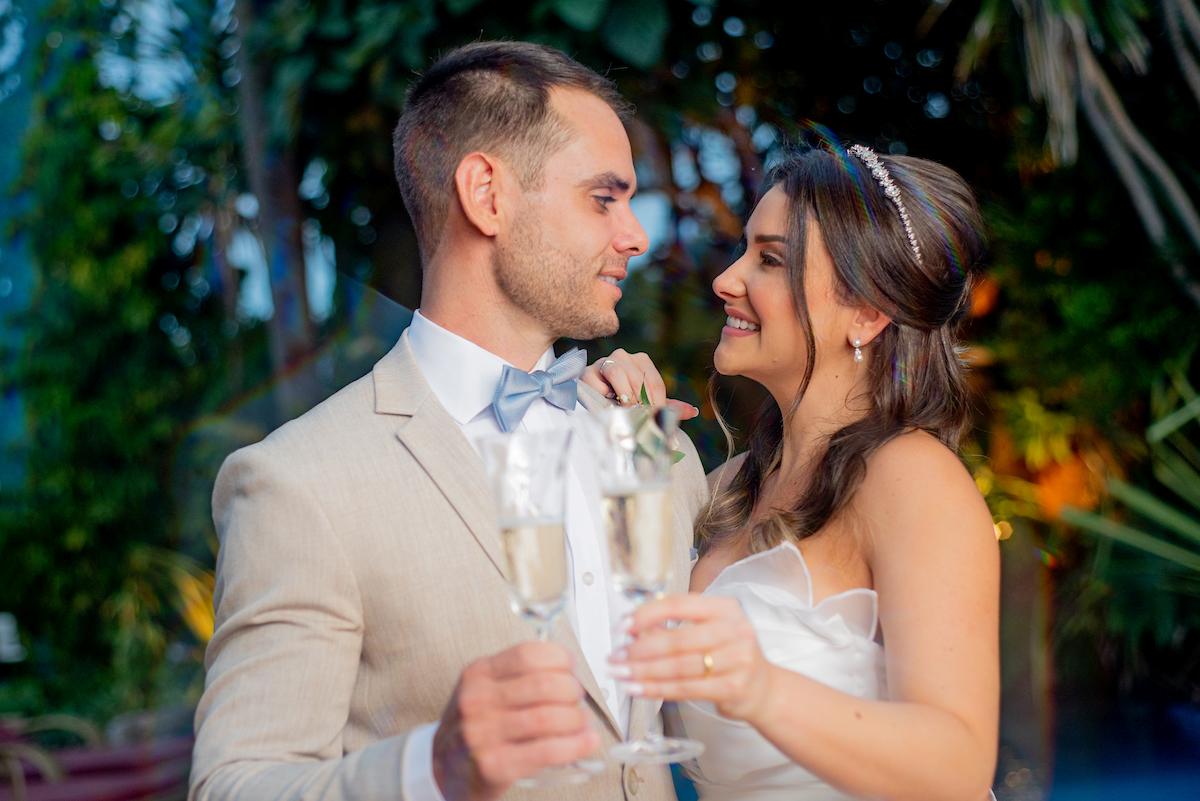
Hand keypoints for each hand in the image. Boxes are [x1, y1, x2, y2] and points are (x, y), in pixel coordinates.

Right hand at [432, 641, 600, 800]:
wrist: (444, 769)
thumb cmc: (475, 726)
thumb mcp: (485, 690)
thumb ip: (519, 677)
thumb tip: (571, 674)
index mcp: (478, 674)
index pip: (528, 654)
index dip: (559, 658)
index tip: (571, 668)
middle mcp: (476, 700)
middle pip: (543, 685)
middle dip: (572, 691)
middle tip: (578, 700)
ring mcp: (482, 734)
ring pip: (548, 718)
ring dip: (576, 720)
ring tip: (582, 724)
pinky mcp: (494, 765)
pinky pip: (546, 751)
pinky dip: (575, 746)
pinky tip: (587, 742)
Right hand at [581, 349, 698, 419]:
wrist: (592, 404)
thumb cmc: (623, 403)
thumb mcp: (646, 405)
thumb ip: (667, 408)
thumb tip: (693, 411)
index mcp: (641, 361)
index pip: (654, 383)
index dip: (658, 404)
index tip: (657, 420)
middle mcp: (623, 356)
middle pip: (638, 379)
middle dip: (641, 403)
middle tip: (641, 419)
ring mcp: (604, 362)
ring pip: (618, 373)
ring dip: (624, 395)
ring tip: (625, 410)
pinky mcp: (587, 373)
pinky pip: (598, 381)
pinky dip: (603, 394)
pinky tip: (606, 402)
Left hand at [608, 594, 773, 723]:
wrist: (764, 689)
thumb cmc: (729, 655)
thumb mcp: (709, 630)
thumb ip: (675, 627)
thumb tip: (633, 631)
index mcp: (724, 608)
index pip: (679, 604)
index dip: (647, 614)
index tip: (624, 625)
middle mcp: (734, 630)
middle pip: (677, 639)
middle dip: (640, 649)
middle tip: (616, 655)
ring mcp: (737, 659)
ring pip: (679, 667)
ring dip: (644, 672)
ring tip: (622, 673)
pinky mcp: (734, 687)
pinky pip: (686, 689)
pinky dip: (658, 690)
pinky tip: (640, 689)